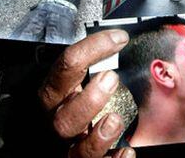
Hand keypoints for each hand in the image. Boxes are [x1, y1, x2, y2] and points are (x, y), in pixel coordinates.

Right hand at [39, 29, 134, 157]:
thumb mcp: (79, 78)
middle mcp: (59, 121)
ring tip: (115, 119)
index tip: (119, 38)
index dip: (93, 48)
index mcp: (57, 93)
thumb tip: (121, 38)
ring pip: (77, 151)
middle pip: (63, 118)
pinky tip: (126, 150)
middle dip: (88, 100)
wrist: (72, 133)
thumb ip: (93, 63)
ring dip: (98, 137)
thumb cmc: (79, 99)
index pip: (67, 65)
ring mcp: (71, 147)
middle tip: (112, 79)